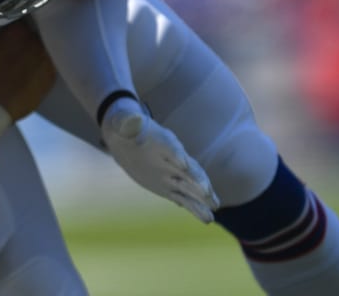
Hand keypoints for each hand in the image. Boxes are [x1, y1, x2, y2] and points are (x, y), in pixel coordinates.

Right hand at [0, 20, 54, 120]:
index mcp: (16, 29)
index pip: (20, 18)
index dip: (15, 26)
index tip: (10, 32)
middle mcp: (36, 41)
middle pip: (34, 34)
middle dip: (26, 38)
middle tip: (16, 47)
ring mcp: (46, 59)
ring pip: (43, 50)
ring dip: (35, 53)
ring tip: (24, 61)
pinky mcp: (51, 77)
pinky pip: (47, 67)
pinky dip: (41, 68)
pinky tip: (31, 74)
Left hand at [100, 97, 219, 222]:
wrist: (127, 137)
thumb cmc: (127, 127)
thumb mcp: (124, 123)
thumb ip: (128, 122)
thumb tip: (130, 119)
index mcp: (163, 142)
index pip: (172, 149)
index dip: (176, 156)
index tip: (182, 164)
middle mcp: (174, 158)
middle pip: (189, 169)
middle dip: (199, 181)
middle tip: (208, 194)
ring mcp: (174, 173)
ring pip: (192, 186)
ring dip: (203, 198)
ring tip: (214, 210)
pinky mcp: (169, 186)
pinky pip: (184, 198)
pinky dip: (194, 207)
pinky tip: (206, 218)